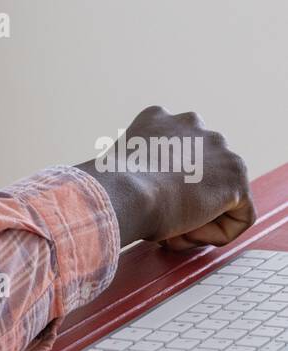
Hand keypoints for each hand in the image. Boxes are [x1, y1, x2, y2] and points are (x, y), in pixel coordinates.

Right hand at [76, 106, 255, 249]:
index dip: (164, 184)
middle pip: (202, 169)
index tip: (150, 202)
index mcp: (159, 118)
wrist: (126, 191)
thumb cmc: (114, 188)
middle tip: (164, 217)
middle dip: (188, 196)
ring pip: (220, 193)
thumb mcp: (124, 166)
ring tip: (174, 226)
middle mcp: (191, 123)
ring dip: (201, 215)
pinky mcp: (236, 176)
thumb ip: (145, 169)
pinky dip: (215, 233)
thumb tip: (154, 194)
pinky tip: (188, 230)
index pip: (176, 151)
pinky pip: (237, 217)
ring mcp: (218, 147)